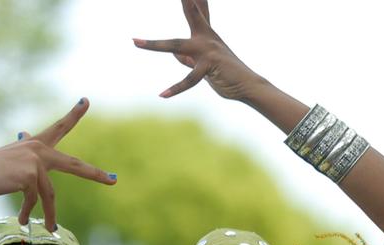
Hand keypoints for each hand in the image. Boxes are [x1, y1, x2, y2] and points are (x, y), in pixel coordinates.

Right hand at [0, 98, 116, 230]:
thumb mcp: (12, 157)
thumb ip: (27, 150)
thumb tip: (26, 132)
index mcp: (36, 143)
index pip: (59, 127)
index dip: (73, 114)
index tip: (85, 100)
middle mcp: (38, 149)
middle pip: (73, 164)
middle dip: (94, 174)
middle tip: (114, 180)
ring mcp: (35, 161)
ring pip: (50, 194)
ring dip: (49, 214)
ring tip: (50, 229)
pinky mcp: (30, 176)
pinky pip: (35, 200)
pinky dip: (28, 212)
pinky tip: (22, 220)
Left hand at [133, 0, 261, 99]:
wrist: (247, 86)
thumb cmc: (227, 75)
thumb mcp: (204, 65)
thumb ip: (188, 58)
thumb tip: (175, 55)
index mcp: (206, 35)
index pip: (196, 10)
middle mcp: (207, 37)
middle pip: (191, 12)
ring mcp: (208, 50)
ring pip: (175, 45)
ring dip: (154, 45)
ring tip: (136, 42)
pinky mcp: (209, 65)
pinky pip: (189, 79)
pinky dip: (176, 89)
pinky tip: (162, 95)